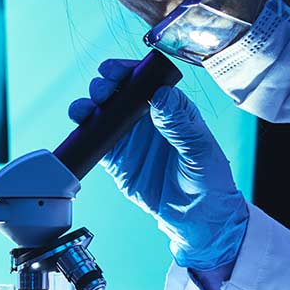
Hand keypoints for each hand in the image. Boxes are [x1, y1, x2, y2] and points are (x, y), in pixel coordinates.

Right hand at [68, 58, 247, 269]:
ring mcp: (130, 138)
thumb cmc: (209, 182)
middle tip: (102, 91)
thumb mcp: (200, 150)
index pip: (147, 80)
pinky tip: (80, 127)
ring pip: (104, 112)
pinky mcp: (117, 160)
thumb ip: (180, 124)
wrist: (195, 218)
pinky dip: (84, 132)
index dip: (128, 71)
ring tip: (85, 108)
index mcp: (172, 109)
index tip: (115, 71)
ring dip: (90, 105)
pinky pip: (96, 141)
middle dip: (106, 85)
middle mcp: (148, 118)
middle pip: (120, 92)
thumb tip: (161, 96)